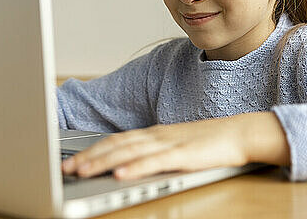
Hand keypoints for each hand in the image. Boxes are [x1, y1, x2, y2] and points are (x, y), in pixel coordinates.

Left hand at [61, 114, 250, 179]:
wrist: (240, 133)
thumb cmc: (210, 141)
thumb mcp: (177, 145)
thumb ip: (154, 153)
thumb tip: (131, 164)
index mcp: (155, 133)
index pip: (117, 140)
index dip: (92, 150)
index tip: (71, 160)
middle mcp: (158, 135)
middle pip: (117, 145)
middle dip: (89, 157)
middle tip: (66, 168)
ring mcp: (170, 143)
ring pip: (130, 152)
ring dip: (104, 161)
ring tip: (83, 171)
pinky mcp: (185, 155)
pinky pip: (156, 161)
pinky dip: (136, 167)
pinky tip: (121, 173)